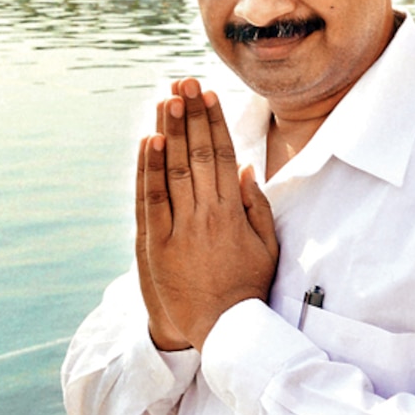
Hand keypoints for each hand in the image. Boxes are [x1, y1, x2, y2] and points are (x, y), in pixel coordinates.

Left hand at [142, 78, 278, 351]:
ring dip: (169, 131)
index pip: (221, 156)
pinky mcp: (155, 244)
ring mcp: (179, 229)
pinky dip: (149, 170)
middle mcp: (206, 215)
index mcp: (232, 213)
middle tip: (184, 82)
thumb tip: (245, 167)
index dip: (214, 122)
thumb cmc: (245, 289)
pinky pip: (151, 200)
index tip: (208, 94)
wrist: (220, 332)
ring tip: (166, 99)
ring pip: (173, 170)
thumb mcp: (266, 248)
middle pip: (196, 155)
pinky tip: (149, 142)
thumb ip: (255, 206)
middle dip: (190, 115)